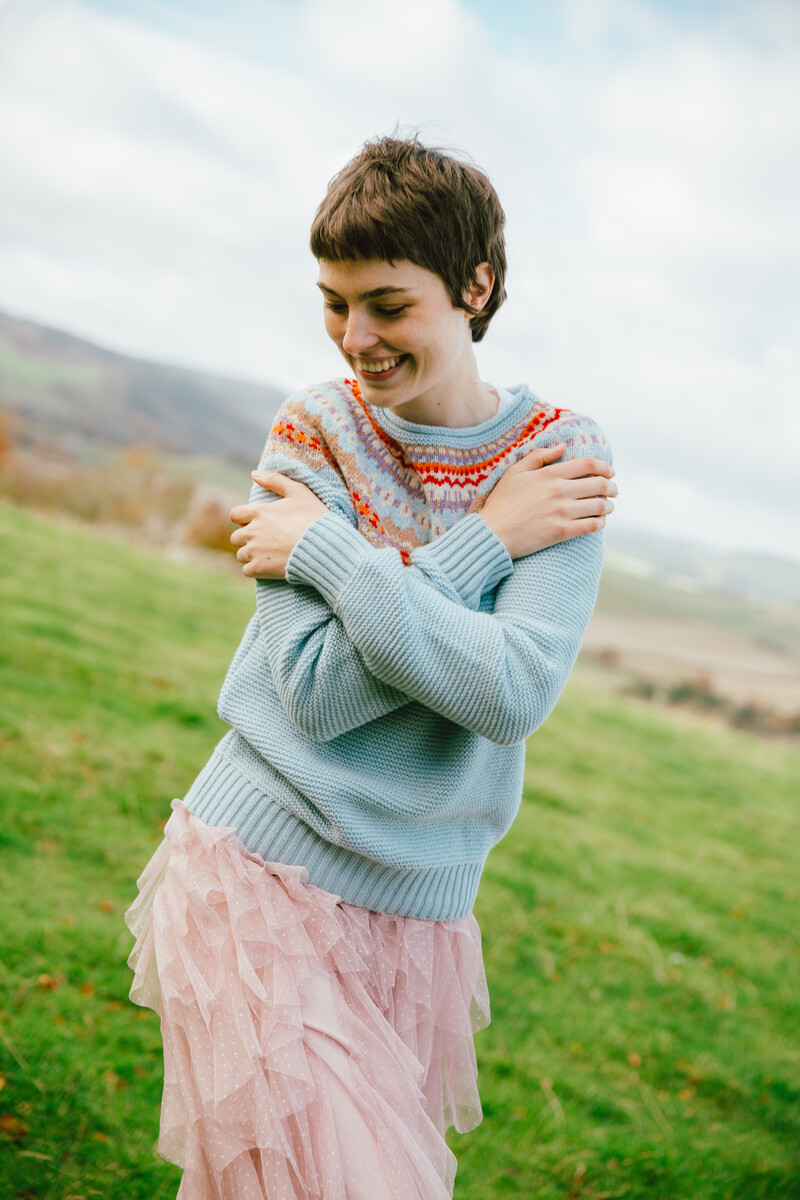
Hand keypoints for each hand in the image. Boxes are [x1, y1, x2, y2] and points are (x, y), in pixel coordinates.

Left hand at [230, 473, 327, 577]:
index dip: (244, 520)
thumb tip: (254, 474)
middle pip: (236, 537)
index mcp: (258, 512)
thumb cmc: (314, 518)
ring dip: (251, 555)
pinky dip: (255, 570)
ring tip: (269, 555)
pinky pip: (246, 571)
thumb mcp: (299, 492)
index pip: (235, 515)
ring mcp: (254, 551)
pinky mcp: (259, 569)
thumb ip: (275, 480)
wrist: (324, 547)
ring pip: (241, 555)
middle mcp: (251, 531)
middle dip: (247, 539)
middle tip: (265, 541)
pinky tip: (268, 567)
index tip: (257, 524)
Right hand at [479, 444, 616, 558]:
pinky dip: (600, 522)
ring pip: (599, 505)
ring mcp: (562, 512)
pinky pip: (591, 526)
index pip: (588, 464)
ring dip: (608, 505)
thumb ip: (539, 456)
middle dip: (612, 487)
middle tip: (614, 491)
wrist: (492, 533)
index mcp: (549, 474)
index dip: (605, 467)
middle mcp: (559, 491)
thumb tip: (562, 446)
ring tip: (608, 507)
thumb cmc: (501, 502)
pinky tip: (599, 522)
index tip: (610, 472)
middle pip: (599, 484)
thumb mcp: (515, 472)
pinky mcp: (562, 532)